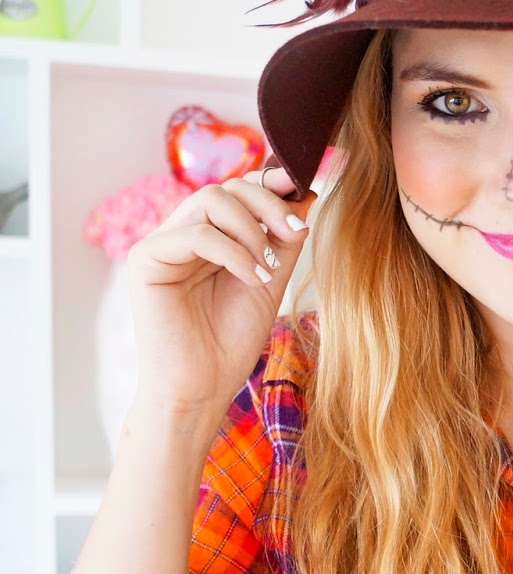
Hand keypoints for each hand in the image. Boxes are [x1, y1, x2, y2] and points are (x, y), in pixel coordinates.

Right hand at [125, 162, 316, 422]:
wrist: (201, 389)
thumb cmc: (230, 343)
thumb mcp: (268, 281)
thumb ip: (281, 240)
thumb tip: (305, 192)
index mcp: (209, 238)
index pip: (236, 192)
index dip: (268, 184)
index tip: (301, 189)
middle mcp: (182, 234)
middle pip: (225, 188)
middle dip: (267, 205)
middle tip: (295, 233)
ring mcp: (161, 244)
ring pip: (210, 200)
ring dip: (252, 230)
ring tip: (268, 268)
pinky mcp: (146, 259)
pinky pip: (196, 233)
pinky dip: (233, 252)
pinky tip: (252, 278)